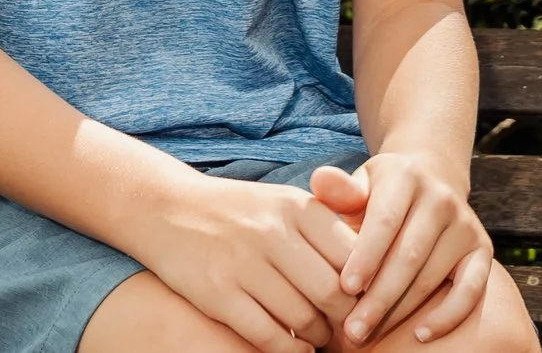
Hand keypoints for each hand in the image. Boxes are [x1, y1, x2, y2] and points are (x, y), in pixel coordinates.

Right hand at [132, 170, 360, 351]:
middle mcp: (273, 232)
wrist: (170, 209)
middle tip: (349, 329)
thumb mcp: (287, 203)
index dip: (366, 285)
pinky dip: (288, 350)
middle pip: (331, 291)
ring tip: (319, 337)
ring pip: (301, 317)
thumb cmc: (243, 212)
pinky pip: (266, 335)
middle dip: (346, 318)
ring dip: (317, 336)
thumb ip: (328, 228)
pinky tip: (296, 348)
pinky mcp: (218, 293)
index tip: (367, 300)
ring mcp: (243, 263)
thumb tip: (371, 272)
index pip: (353, 255)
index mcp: (298, 207)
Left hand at [309, 153, 491, 345]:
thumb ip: (340, 191)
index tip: (344, 289)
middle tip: (351, 330)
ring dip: (400, 312)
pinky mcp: (482, 248)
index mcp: (406, 177)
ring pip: (432, 276)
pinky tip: (420, 335)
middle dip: (378, 297)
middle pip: (409, 255)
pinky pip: (470, 288)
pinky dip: (448, 315)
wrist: (431, 182)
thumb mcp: (360, 186)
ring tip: (370, 334)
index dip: (365, 256)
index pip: (385, 220)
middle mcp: (441, 197)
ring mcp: (465, 224)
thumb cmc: (381, 196)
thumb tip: (320, 179)